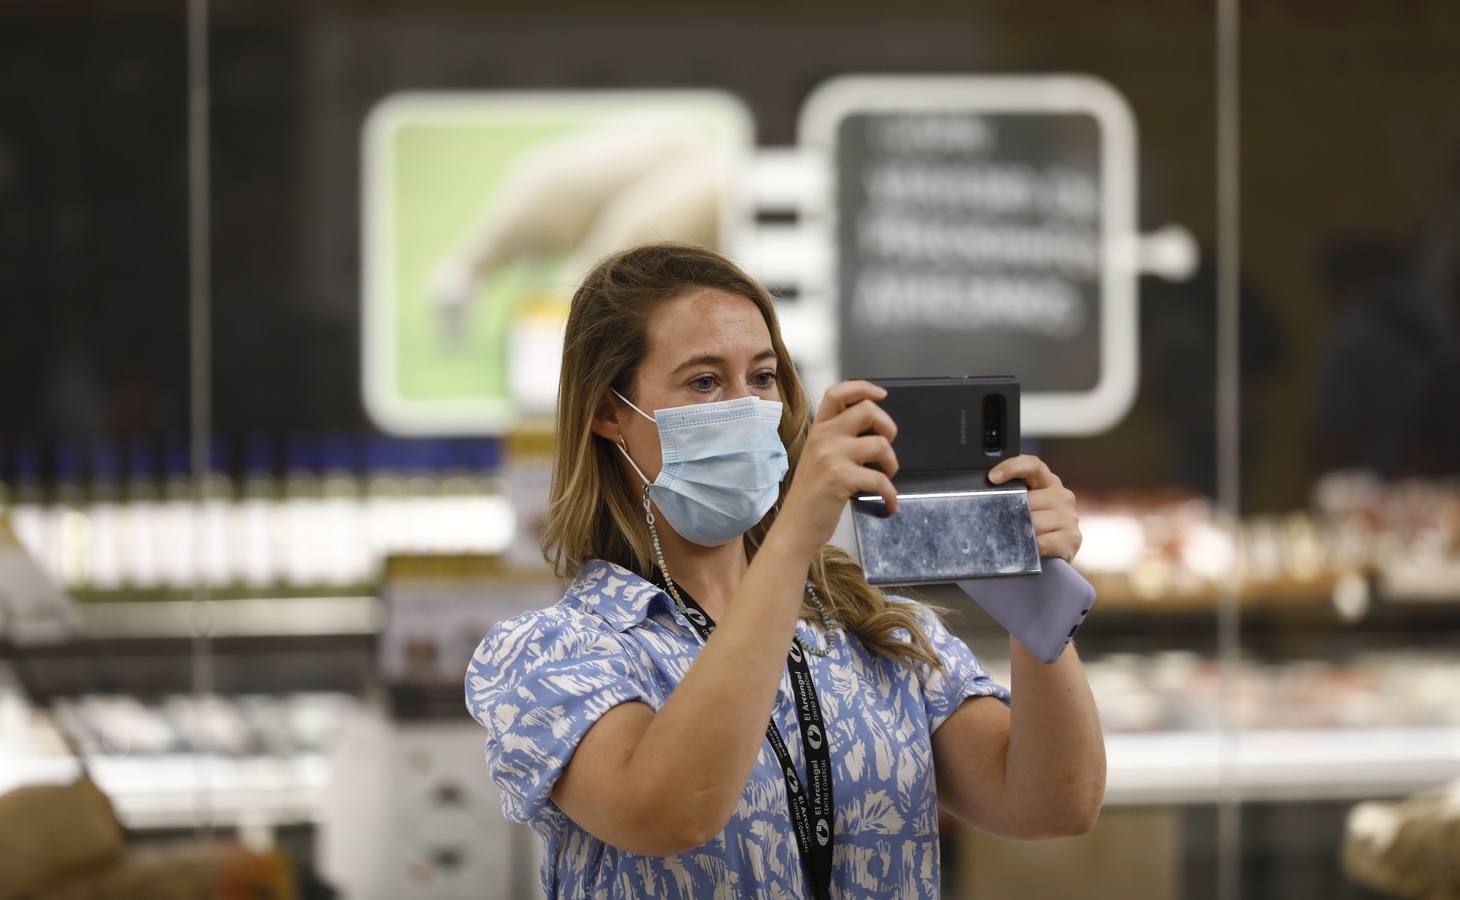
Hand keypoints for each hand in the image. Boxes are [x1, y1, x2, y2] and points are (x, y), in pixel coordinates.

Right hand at [772, 381, 899, 554]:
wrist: (794, 529)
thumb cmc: (810, 497)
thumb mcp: (817, 459)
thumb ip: (836, 440)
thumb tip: (872, 431)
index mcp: (817, 430)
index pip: (837, 393)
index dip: (862, 388)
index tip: (881, 395)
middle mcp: (823, 437)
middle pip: (867, 410)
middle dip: (888, 427)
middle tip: (886, 447)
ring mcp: (831, 457)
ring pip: (881, 444)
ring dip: (892, 463)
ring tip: (886, 477)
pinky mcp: (841, 479)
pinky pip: (881, 480)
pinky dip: (891, 494)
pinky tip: (889, 504)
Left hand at [989, 455, 1082, 562]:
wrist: (1054, 553)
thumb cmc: (1032, 526)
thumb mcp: (1023, 505)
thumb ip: (1011, 495)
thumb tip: (983, 494)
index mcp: (1047, 481)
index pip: (1031, 465)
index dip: (1011, 468)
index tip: (992, 477)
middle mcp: (1061, 495)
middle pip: (1026, 500)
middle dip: (1011, 514)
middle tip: (1005, 524)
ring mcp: (1069, 516)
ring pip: (1032, 523)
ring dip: (1020, 534)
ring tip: (1020, 539)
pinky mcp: (1072, 538)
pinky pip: (1041, 542)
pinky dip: (1032, 548)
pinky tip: (1031, 549)